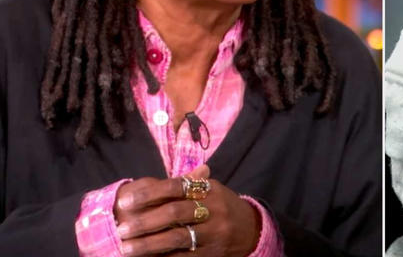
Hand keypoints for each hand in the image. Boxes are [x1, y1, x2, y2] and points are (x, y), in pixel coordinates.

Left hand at [114, 165, 260, 255]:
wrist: (250, 231)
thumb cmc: (221, 207)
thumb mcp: (209, 190)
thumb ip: (183, 186)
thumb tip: (148, 183)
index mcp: (210, 190)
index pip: (175, 187)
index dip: (149, 193)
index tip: (125, 201)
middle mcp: (214, 210)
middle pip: (174, 213)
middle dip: (145, 221)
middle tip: (122, 229)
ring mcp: (214, 233)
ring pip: (176, 238)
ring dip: (148, 244)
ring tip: (126, 248)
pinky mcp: (212, 254)